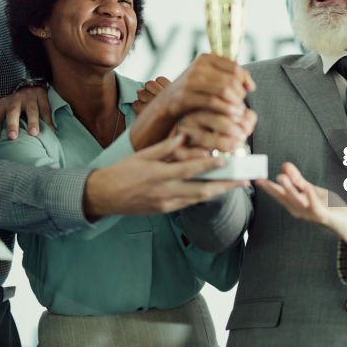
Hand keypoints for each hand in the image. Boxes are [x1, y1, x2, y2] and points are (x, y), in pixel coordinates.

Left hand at [0, 85, 53, 144]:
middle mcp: (15, 99)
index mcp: (3, 104)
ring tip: (34, 133)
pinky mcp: (42, 96)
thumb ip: (2, 123)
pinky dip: (48, 121)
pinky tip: (51, 131)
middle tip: (12, 137)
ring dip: (32, 122)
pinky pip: (46, 110)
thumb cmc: (17, 105)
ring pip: (31, 110)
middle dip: (12, 125)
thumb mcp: (6, 110)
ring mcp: (29, 97)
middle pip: (12, 112)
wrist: (31, 85)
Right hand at [83, 134, 246, 219]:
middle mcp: (165, 192)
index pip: (190, 170)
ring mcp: (166, 204)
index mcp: (159, 174)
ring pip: (198, 199)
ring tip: (236, 186)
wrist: (103, 197)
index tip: (227, 161)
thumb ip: (165, 147)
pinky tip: (215, 191)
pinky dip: (203, 197)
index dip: (210, 166)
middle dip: (225, 186)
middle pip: (202, 190)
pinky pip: (188, 204)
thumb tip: (184, 135)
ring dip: (219, 192)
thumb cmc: (121, 172)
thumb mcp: (142, 155)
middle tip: (244, 180)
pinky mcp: (164, 211)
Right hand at [129, 54, 254, 149]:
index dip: (245, 79)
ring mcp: (190, 80)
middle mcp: (197, 66)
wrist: (163, 106)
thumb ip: (227, 78)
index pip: (234, 67)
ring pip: (223, 89)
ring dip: (235, 103)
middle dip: (240, 94)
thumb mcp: (207, 81)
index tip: (249, 90)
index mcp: (205, 58)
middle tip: (242, 106)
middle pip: (230, 79)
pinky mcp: (185, 96)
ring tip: (239, 113)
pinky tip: (231, 116)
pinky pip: (212, 102)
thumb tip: (250, 84)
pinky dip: (225, 109)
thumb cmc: (191, 95)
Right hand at [257, 161, 346, 251]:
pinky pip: (315, 206)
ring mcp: (310, 213)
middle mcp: (299, 210)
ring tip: (281, 178)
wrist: (346, 223)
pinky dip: (311, 197)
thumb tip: (284, 165)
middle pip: (284, 198)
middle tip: (261, 178)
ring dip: (289, 189)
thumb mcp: (310, 189)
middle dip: (273, 188)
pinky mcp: (323, 215)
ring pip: (297, 201)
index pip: (278, 194)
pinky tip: (307, 189)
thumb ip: (297, 179)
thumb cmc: (327, 206)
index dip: (267, 186)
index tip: (256, 178)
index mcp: (294, 203)